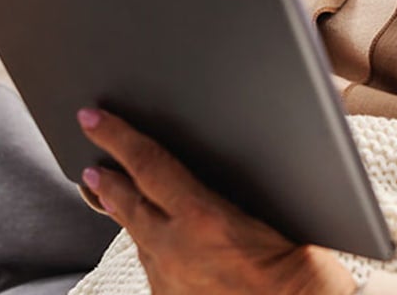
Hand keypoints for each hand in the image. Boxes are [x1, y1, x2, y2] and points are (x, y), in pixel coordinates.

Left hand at [77, 108, 356, 294]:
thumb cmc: (305, 276)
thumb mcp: (276, 219)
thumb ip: (238, 198)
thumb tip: (216, 181)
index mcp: (204, 219)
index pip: (148, 165)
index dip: (117, 137)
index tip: (93, 118)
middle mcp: (176, 251)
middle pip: (129, 202)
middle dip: (108, 179)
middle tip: (92, 163)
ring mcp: (170, 282)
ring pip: (139, 238)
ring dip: (128, 214)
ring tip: (114, 197)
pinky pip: (155, 268)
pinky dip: (153, 250)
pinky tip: (159, 246)